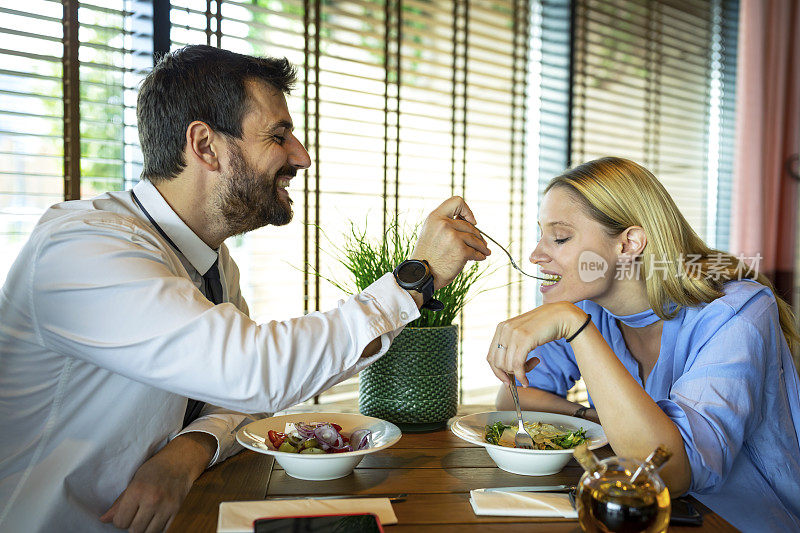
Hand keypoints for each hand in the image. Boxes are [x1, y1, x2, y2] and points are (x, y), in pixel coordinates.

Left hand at [99, 432, 215, 532]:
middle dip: (133, 525)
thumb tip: (104, 519)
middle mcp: (152, 499)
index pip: (121, 522)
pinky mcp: (177, 510)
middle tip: (136, 514)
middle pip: (134, 530)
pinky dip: (158, 527)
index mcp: (137, 490)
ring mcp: (167, 506)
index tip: (125, 514)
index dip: (120, 520)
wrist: (181, 460)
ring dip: (146, 528)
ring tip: (147, 516)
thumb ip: (120, 502)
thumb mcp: (135, 480)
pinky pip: (164, 530)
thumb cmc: (155, 469)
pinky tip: (157, 518)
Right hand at [410, 196, 490, 289]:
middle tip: (482, 243)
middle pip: (469, 225)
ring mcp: (453, 237)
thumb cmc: (426, 256)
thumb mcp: (430, 232)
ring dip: (482, 246)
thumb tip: (471, 224)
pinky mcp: (461, 251)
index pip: (456, 201)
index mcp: (434, 217)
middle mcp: (443, 224)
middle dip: (477, 235)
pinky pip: (476, 251)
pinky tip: (480, 258)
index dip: (467, 210)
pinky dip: (480, 255)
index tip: (471, 221)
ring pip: (475, 239)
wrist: (420, 275)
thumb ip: (445, 224)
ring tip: (485, 251)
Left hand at [487, 302, 588, 386]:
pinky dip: (521, 376)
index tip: (506, 380)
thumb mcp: (521, 334)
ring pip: (508, 365)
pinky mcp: (525, 339)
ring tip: (533, 364)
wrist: (560, 316)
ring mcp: (514, 334)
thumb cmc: (542, 327)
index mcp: (501, 328)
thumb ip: (511, 346)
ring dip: (520, 373)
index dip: (497, 372)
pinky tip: (527, 380)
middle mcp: (505, 329)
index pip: (490, 356)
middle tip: (522, 375)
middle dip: (509, 374)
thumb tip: (504, 370)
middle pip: (497, 363)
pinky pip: (518, 365)